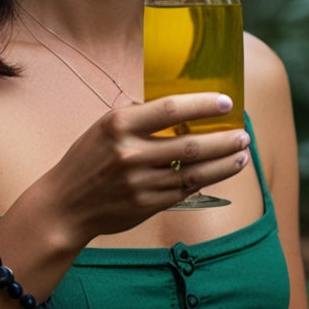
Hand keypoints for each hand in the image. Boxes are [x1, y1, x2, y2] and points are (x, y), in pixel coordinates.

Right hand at [38, 93, 250, 243]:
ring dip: (224, 163)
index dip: (203, 104)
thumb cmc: (89, 158)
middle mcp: (130, 154)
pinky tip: (220, 172)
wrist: (64, 205)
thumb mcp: (106, 126)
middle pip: (191, 144)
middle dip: (224, 139)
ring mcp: (140, 183)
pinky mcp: (146, 205)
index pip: (170, 109)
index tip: (227, 102)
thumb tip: (185, 104)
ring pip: (194, 172)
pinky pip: (184, 190)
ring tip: (242, 155)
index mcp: (120, 125)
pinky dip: (206, 180)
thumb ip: (141, 116)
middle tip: (245, 134)